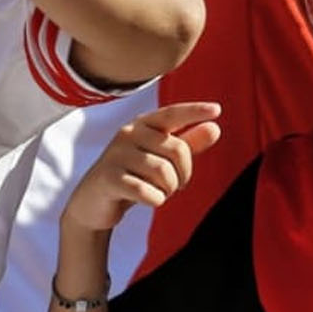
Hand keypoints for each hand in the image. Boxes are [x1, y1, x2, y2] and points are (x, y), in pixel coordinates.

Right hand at [62, 102, 220, 231]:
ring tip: (158, 191)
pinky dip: (156, 199)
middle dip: (184, 174)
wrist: (95, 202)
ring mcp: (116, 154)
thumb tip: (215, 128)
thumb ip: (188, 144)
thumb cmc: (134, 176)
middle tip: (174, 185)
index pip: (172, 114)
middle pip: (178, 149)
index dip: (194, 111)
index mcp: (143, 125)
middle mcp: (128, 133)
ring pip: (164, 172)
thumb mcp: (162, 158)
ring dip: (169, 189)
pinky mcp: (109, 177)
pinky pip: (147, 191)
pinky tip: (148, 199)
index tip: (217, 110)